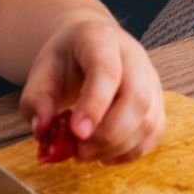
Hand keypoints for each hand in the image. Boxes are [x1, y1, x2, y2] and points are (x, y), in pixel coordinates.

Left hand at [18, 17, 164, 163]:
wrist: (89, 44)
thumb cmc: (66, 58)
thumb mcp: (41, 70)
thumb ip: (36, 99)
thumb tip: (42, 131)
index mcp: (101, 40)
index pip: (107, 71)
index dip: (95, 105)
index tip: (77, 133)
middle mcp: (134, 56)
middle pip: (137, 98)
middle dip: (109, 134)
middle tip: (79, 151)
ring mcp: (151, 79)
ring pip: (149, 120)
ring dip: (118, 147)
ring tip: (87, 153)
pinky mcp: (157, 101)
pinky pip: (154, 133)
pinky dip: (130, 152)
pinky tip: (105, 153)